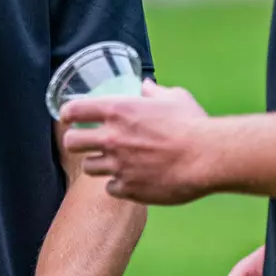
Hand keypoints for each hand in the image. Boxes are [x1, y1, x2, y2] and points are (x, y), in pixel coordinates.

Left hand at [60, 81, 215, 204]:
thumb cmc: (193, 124)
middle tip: (83, 144)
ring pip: (88, 167)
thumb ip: (153, 92)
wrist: (208, 157)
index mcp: (118, 110)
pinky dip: (117, 184)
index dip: (67, 114)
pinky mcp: (128, 188)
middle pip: (71, 143)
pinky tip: (130, 179)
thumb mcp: (174, 97)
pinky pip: (110, 188)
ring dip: (98, 164)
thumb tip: (145, 86)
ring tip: (112, 162)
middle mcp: (111, 138)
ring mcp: (118, 165)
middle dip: (74, 143)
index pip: (74, 110)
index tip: (68, 118)